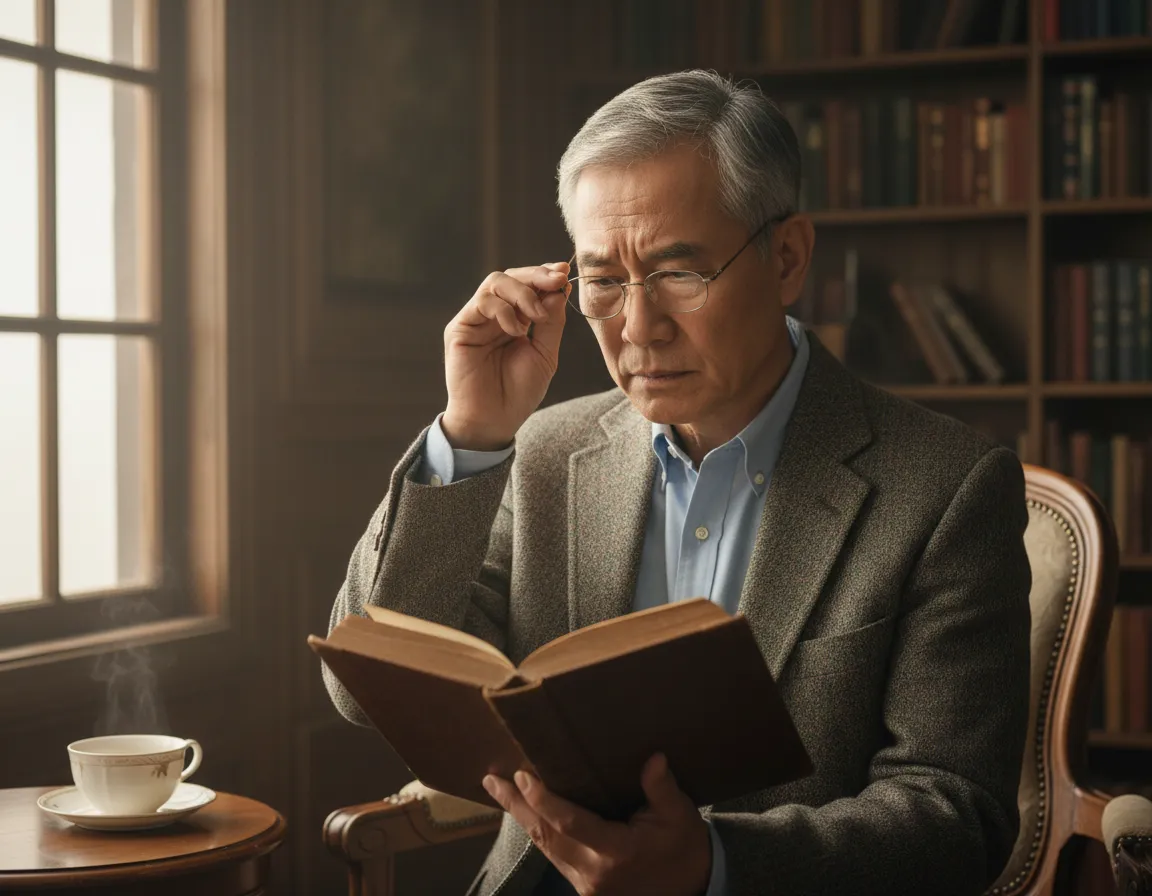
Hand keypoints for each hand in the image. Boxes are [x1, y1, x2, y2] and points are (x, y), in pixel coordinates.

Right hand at [441, 262, 569, 449]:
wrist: (494, 421)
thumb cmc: (518, 393)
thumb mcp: (545, 354)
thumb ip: (551, 322)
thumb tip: (559, 289)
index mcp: (515, 319)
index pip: (527, 284)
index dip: (545, 274)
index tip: (565, 272)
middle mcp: (494, 315)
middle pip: (512, 276)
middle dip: (537, 275)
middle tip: (557, 281)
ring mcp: (476, 319)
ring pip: (496, 282)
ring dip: (523, 292)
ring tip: (538, 316)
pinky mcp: (460, 328)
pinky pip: (482, 302)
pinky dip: (505, 310)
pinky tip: (517, 331)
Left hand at [482, 754, 711, 895]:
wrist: (695, 890)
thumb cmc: (686, 849)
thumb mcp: (680, 816)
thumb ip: (661, 788)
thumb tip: (652, 758)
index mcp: (616, 851)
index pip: (569, 822)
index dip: (543, 799)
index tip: (522, 776)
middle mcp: (594, 871)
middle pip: (545, 836)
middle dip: (516, 806)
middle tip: (492, 780)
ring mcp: (586, 884)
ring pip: (545, 848)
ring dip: (521, 818)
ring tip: (500, 791)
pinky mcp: (584, 888)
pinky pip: (554, 857)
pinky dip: (538, 833)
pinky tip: (527, 815)